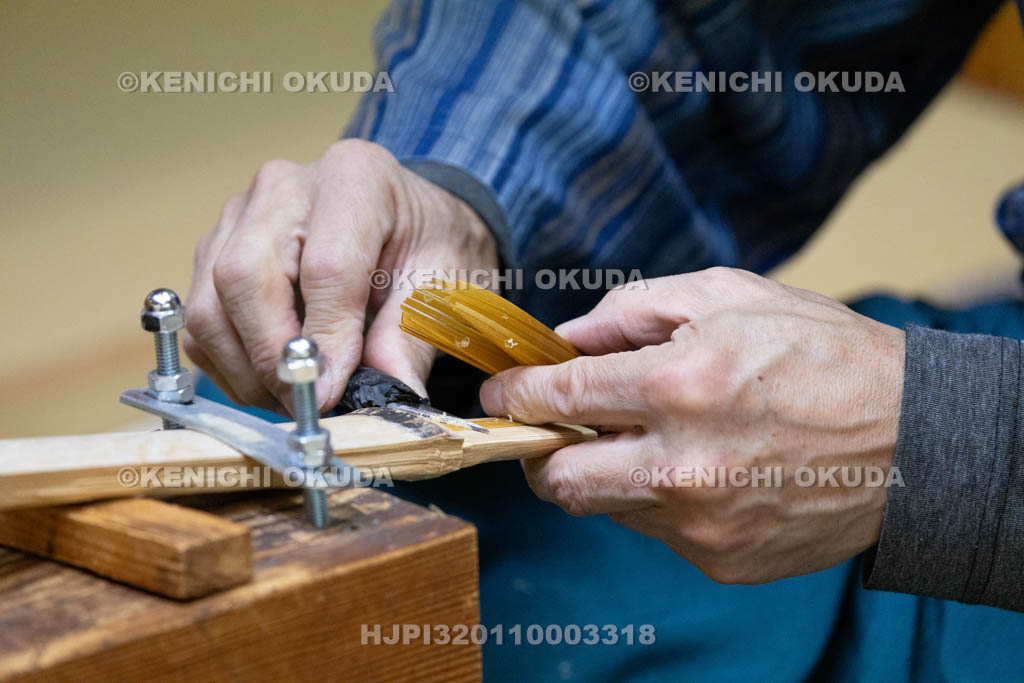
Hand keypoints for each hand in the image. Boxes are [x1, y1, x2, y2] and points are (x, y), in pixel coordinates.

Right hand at [183, 140, 497, 411]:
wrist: (407, 217)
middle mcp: (285, 186)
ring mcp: (239, 214)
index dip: (324, 340)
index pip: (324, 268)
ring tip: (295, 398)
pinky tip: (272, 380)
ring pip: (208, 304)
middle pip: (243, 277)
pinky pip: (198, 318)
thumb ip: (410, 340)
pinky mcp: (214, 247)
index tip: (330, 394)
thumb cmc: (426, 244)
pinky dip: (229, 363)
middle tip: (306, 406)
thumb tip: (392, 395)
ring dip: (245, 370)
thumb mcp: (441, 286)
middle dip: (271, 358)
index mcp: (355, 179)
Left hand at [479, 268, 904, 583]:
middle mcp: (681, 464)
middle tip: (552, 431)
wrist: (912, 440)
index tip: (499, 396)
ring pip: (606, 505)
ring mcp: (700, 523)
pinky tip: (701, 470)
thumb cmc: (822, 354)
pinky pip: (656, 530)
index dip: (514, 396)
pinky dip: (657, 499)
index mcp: (680, 385)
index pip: (558, 398)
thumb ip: (634, 310)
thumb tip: (568, 338)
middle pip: (557, 479)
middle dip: (539, 453)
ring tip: (655, 438)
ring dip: (608, 471)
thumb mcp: (730, 296)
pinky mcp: (719, 558)